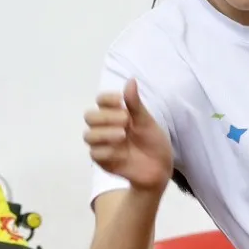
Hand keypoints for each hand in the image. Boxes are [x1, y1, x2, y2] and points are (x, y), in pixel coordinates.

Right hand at [84, 79, 172, 193]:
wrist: (159, 168)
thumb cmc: (153, 142)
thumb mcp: (146, 122)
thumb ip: (135, 104)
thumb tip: (131, 80)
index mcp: (115, 114)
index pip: (100, 101)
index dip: (107, 99)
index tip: (121, 101)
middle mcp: (105, 128)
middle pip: (89, 116)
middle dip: (105, 117)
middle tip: (125, 120)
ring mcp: (102, 145)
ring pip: (88, 136)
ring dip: (104, 133)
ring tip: (123, 135)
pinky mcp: (103, 161)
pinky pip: (95, 154)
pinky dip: (108, 151)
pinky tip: (122, 153)